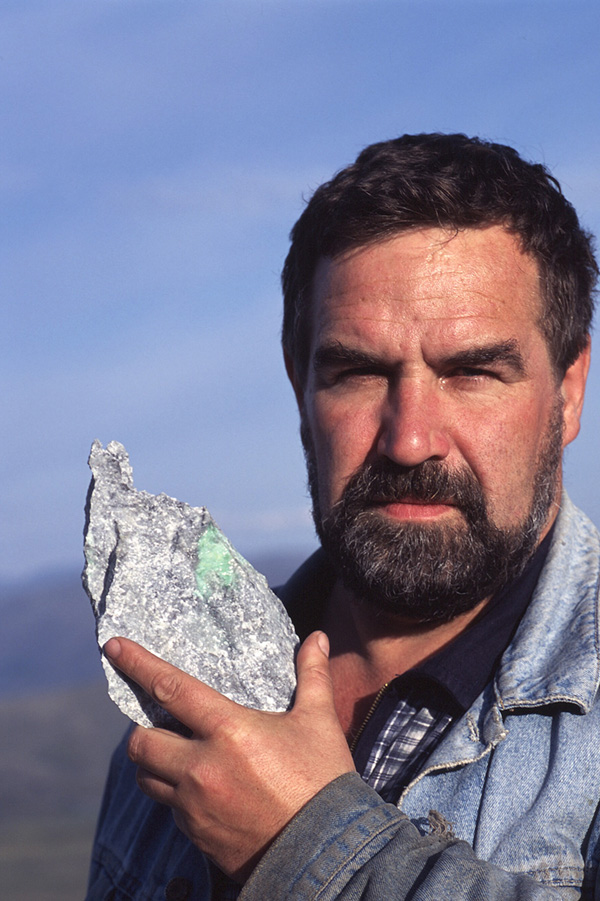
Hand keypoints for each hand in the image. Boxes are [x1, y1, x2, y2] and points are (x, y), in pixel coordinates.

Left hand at [104, 631, 354, 881]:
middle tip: (158, 722)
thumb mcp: (319, 721)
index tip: (112, 646)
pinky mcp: (197, 835)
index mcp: (229, 731)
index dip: (137, 664)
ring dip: (152, 764)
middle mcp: (202, 768)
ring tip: (173, 755)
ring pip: (147, 779)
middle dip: (141, 729)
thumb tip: (319, 637)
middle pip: (140, 742)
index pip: (170, 689)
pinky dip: (176, 795)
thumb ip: (312, 675)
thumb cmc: (322, 780)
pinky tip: (200, 789)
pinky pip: (170, 810)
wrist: (326, 852)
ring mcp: (195, 806)